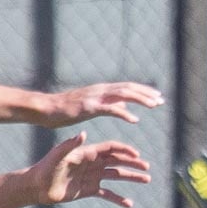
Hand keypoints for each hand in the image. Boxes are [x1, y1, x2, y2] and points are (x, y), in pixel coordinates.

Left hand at [27, 133, 151, 207]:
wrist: (37, 186)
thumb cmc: (46, 168)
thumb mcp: (58, 156)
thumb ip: (70, 145)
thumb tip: (83, 134)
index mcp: (88, 153)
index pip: (110, 149)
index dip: (124, 151)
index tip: (136, 155)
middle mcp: (93, 163)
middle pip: (118, 162)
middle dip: (133, 164)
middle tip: (147, 168)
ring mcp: (92, 177)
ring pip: (116, 176)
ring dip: (131, 178)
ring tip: (146, 180)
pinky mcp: (89, 190)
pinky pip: (107, 194)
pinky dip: (118, 198)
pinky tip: (129, 204)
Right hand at [43, 81, 164, 126]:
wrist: (46, 109)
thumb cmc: (65, 110)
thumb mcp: (91, 106)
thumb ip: (109, 104)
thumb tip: (125, 106)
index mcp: (101, 90)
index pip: (127, 87)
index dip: (143, 90)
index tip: (157, 96)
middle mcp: (100, 90)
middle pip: (129, 88)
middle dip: (146, 93)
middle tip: (161, 99)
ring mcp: (95, 97)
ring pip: (123, 95)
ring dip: (140, 99)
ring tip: (154, 105)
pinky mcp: (89, 107)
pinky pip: (110, 109)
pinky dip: (123, 113)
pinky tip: (134, 120)